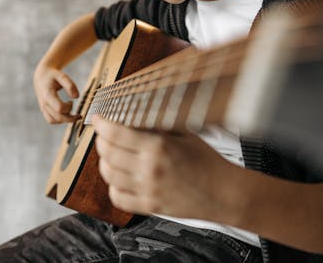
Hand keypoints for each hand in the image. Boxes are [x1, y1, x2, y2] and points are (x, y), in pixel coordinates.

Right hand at [33, 64, 80, 123]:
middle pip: (58, 117)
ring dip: (65, 120)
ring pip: (54, 121)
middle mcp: (44, 103)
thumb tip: (76, 97)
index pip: (59, 108)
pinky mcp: (44, 110)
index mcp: (48, 95)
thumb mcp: (62, 76)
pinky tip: (66, 114)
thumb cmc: (53, 76)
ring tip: (72, 114)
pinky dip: (59, 120)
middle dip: (70, 118)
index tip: (71, 101)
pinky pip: (51, 120)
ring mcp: (43, 108)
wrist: (41, 77)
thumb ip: (70, 85)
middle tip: (78, 114)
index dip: (69, 107)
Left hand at [92, 115, 236, 220]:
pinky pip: (118, 198)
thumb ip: (157, 125)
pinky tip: (118, 178)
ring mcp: (148, 190)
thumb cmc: (207, 161)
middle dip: (101, 141)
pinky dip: (112, 186)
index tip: (98, 119)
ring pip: (109, 175)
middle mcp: (149, 169)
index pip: (116, 134)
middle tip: (103, 135)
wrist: (225, 193)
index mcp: (158, 147)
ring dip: (104, 162)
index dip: (101, 125)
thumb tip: (133, 115)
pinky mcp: (150, 206)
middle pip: (108, 153)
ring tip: (109, 155)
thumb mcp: (184, 134)